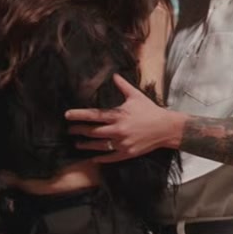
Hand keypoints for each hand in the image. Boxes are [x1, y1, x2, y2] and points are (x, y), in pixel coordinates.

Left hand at [65, 74, 185, 162]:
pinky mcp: (127, 153)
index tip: (67, 115)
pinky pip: (110, 157)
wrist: (165, 128)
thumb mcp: (136, 96)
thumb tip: (114, 75)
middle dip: (79, 130)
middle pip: (93, 132)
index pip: (94, 115)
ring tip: (78, 143)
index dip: (79, 115)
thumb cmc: (150, 111)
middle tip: (70, 130)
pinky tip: (93, 158)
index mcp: (118, 115)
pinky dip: (101, 158)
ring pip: (99, 146)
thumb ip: (123, 86)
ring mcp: (122, 143)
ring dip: (86, 145)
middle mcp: (118, 130)